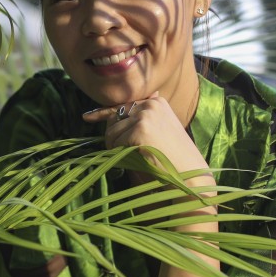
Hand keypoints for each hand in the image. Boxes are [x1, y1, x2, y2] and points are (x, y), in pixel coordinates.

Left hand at [82, 93, 209, 181]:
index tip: (86, 117)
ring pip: (112, 131)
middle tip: (125, 153)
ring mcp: (146, 115)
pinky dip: (120, 154)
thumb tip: (110, 117)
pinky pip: (115, 143)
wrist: (189, 174)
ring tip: (134, 158)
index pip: (122, 106)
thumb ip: (139, 122)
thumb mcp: (158, 132)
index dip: (102, 113)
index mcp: (156, 102)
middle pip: (114, 118)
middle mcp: (150, 104)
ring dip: (115, 148)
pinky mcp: (140, 129)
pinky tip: (136, 159)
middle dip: (113, 137)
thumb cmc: (173, 158)